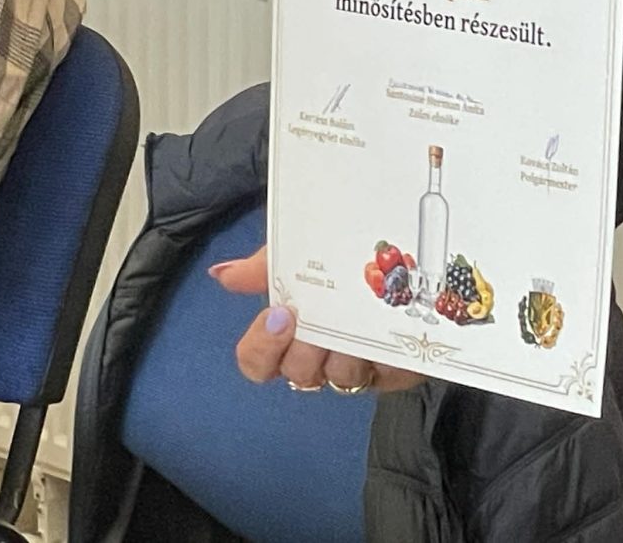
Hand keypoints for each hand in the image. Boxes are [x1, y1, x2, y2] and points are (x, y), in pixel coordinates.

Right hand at [212, 246, 424, 393]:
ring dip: (345, 351)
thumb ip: (263, 266)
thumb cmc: (341, 254)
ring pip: (339, 378)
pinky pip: (384, 373)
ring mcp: (357, 365)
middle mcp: (319, 355)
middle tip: (319, 323)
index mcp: (289, 334)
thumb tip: (222, 274)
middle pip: (296, 373)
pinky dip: (383, 352)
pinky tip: (386, 330)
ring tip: (357, 323)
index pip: (257, 361)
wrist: (401, 243)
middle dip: (306, 349)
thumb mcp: (299, 251)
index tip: (280, 316)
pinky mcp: (395, 369)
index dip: (262, 348)